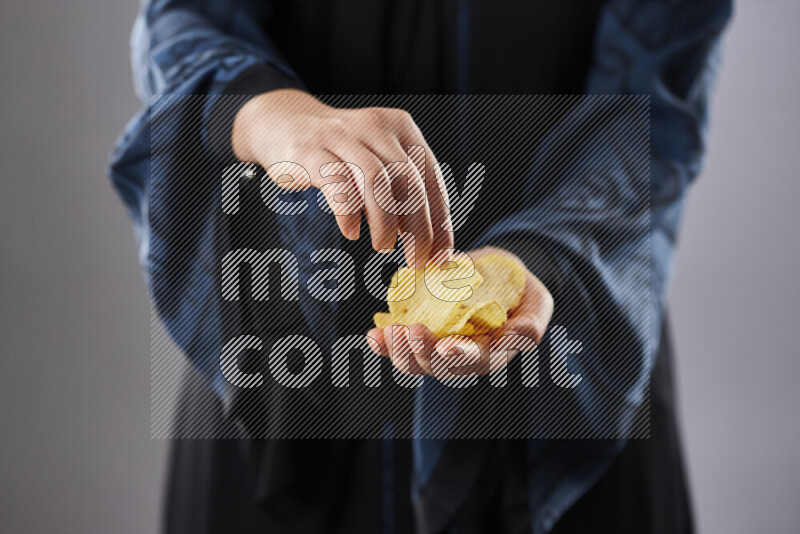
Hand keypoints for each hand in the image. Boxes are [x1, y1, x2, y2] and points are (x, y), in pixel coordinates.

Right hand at [232, 89, 453, 267]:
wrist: (284, 123)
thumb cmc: (339, 153)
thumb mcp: (377, 162)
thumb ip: (401, 194)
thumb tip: (427, 244)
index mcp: (401, 129)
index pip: (431, 178)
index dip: (440, 221)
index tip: (441, 255)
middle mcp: (376, 128)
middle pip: (409, 182)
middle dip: (418, 228)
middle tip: (415, 260)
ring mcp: (342, 137)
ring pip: (378, 181)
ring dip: (386, 222)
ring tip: (383, 245)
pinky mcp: (312, 151)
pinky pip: (338, 183)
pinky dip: (349, 212)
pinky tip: (350, 231)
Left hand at [367, 247, 553, 376]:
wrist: (498, 274)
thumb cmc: (521, 292)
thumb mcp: (537, 304)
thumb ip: (530, 324)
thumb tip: (515, 337)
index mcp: (492, 354)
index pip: (475, 361)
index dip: (459, 356)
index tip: (447, 346)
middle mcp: (462, 358)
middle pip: (439, 367)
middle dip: (421, 353)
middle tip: (410, 331)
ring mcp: (438, 349)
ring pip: (415, 363)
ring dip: (399, 351)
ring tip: (388, 332)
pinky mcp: (421, 336)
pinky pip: (400, 347)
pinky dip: (384, 344)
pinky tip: (374, 336)